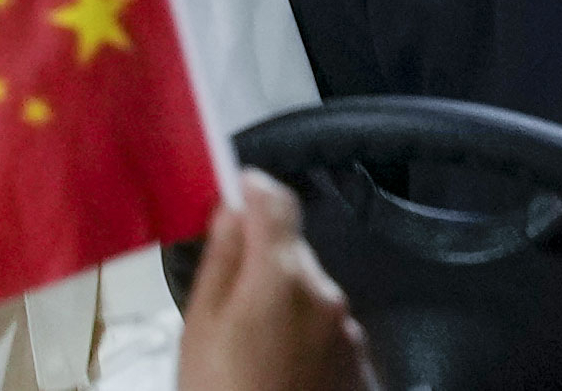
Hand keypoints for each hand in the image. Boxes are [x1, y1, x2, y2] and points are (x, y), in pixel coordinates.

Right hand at [177, 170, 377, 390]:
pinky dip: (306, 336)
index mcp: (282, 275)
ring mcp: (350, 333)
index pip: (276, 200)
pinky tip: (281, 371)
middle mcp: (326, 293)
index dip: (251, 189)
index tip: (232, 195)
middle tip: (227, 300)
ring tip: (253, 348)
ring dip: (285, 301)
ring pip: (311, 293)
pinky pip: (329, 331)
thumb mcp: (199, 326)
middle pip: (293, 250)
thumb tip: (232, 209)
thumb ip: (221, 259)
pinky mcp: (362, 367)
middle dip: (264, 259)